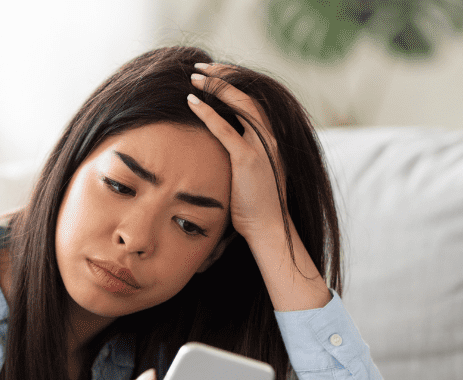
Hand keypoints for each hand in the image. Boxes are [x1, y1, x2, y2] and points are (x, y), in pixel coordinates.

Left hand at [187, 63, 286, 240]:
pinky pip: (225, 129)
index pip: (253, 100)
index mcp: (271, 138)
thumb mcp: (252, 173)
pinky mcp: (248, 159)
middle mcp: (269, 137)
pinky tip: (192, 101)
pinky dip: (208, 112)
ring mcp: (261, 147)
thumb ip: (242, 155)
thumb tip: (220, 148)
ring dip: (216, 86)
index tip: (213, 74)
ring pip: (240, 104)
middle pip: (248, 94)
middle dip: (224, 76)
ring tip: (195, 77)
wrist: (269, 227)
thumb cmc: (256, 205)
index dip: (233, 83)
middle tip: (201, 68)